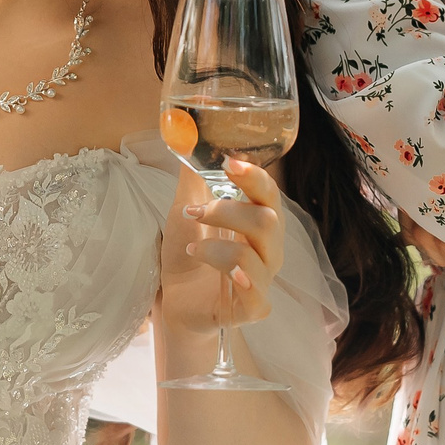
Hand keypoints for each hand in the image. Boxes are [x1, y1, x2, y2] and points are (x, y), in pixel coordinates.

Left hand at [158, 157, 286, 339]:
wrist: (175, 301)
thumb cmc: (187, 254)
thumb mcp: (185, 210)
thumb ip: (193, 178)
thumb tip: (188, 135)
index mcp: (259, 221)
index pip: (269, 194)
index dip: (253, 176)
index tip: (228, 162)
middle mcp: (268, 249)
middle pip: (268, 222)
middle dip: (229, 212)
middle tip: (195, 212)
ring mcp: (262, 280)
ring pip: (255, 257)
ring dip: (216, 248)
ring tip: (192, 248)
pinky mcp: (252, 309)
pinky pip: (257, 296)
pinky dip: (242, 282)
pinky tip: (227, 276)